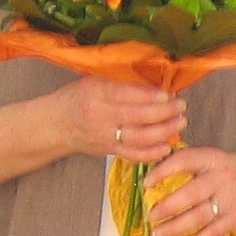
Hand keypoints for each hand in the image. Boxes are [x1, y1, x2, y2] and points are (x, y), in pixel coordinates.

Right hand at [55, 77, 184, 163]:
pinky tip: (167, 146)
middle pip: (138, 116)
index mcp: (96, 92)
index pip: (128, 94)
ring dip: (164, 131)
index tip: (169, 94)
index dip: (152, 95)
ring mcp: (104, 136)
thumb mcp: (93, 81)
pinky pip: (133, 155)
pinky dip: (152, 153)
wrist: (54, 125)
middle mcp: (100, 115)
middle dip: (164, 112)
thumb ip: (120, 82)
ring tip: (180, 123)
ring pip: (139, 137)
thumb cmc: (76, 98)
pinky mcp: (108, 151)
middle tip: (182, 107)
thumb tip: (154, 82)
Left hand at [146, 146, 235, 235]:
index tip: (146, 183)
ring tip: (157, 234)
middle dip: (167, 207)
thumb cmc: (235, 169)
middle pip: (190, 194)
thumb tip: (154, 173)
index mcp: (213, 159)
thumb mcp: (215, 159)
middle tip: (151, 216)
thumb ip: (190, 164)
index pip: (184, 161)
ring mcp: (231, 199)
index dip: (163, 171)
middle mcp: (222, 178)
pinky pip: (213, 232)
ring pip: (199, 216)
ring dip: (175, 227)